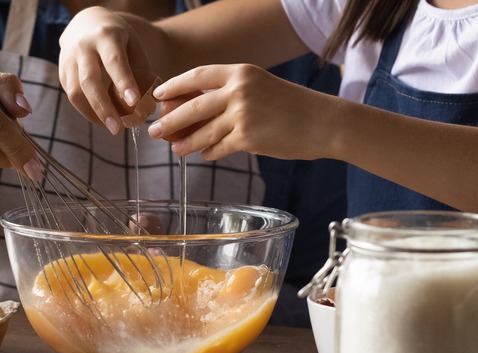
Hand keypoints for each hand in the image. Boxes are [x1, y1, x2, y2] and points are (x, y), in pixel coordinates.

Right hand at [59, 6, 154, 134]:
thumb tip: (150, 103)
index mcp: (105, 36)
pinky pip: (72, 97)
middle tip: (118, 129)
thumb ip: (142, 70)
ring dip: (94, 115)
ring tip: (113, 128)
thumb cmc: (117, 38)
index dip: (123, 82)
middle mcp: (83, 46)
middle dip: (104, 108)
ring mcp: (68, 60)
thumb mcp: (133, 45)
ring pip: (76, 92)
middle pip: (89, 81)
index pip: (114, 61)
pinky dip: (88, 111)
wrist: (85, 23)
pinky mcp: (62, 73)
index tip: (134, 102)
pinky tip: (103, 119)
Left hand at [147, 64, 326, 160]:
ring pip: (203, 132)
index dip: (174, 86)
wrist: (323, 122)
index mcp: (241, 72)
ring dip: (185, 142)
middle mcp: (239, 90)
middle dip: (169, 120)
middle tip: (154, 130)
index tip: (158, 96)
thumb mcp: (260, 87)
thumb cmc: (292, 106)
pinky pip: (219, 148)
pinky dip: (209, 153)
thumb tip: (195, 111)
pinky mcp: (248, 138)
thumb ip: (230, 94)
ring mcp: (242, 115)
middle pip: (192, 107)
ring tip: (175, 149)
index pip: (197, 75)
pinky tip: (203, 155)